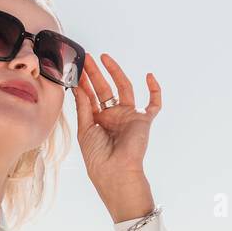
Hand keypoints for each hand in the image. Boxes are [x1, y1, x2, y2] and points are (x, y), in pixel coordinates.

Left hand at [72, 52, 159, 222]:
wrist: (115, 172)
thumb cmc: (98, 157)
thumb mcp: (85, 129)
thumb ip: (83, 107)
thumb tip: (78, 87)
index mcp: (99, 121)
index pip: (91, 97)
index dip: (84, 82)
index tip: (76, 68)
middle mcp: (114, 116)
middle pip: (105, 89)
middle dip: (95, 74)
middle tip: (86, 59)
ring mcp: (129, 117)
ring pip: (124, 88)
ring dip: (115, 73)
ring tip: (104, 58)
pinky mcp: (144, 120)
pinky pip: (154, 104)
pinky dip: (155, 90)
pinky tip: (149, 76)